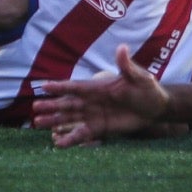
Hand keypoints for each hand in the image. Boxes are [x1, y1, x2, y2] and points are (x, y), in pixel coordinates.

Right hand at [32, 45, 172, 147]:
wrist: (156, 108)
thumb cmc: (147, 89)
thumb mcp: (139, 77)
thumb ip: (127, 66)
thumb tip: (122, 48)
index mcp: (99, 87)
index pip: (76, 86)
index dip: (60, 87)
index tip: (44, 86)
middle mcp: (92, 101)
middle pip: (68, 103)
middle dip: (52, 105)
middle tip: (35, 109)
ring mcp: (94, 115)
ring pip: (70, 119)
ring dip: (55, 121)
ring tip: (38, 124)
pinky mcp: (99, 129)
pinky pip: (81, 134)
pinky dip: (69, 139)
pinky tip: (57, 144)